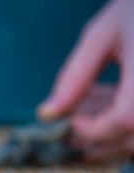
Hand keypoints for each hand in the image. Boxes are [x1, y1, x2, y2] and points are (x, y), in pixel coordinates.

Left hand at [38, 0, 133, 160]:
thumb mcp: (101, 35)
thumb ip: (75, 77)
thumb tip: (47, 114)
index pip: (125, 120)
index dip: (94, 129)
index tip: (71, 119)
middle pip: (133, 137)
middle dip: (99, 134)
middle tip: (73, 117)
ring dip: (110, 129)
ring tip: (89, 100)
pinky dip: (122, 118)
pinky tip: (103, 95)